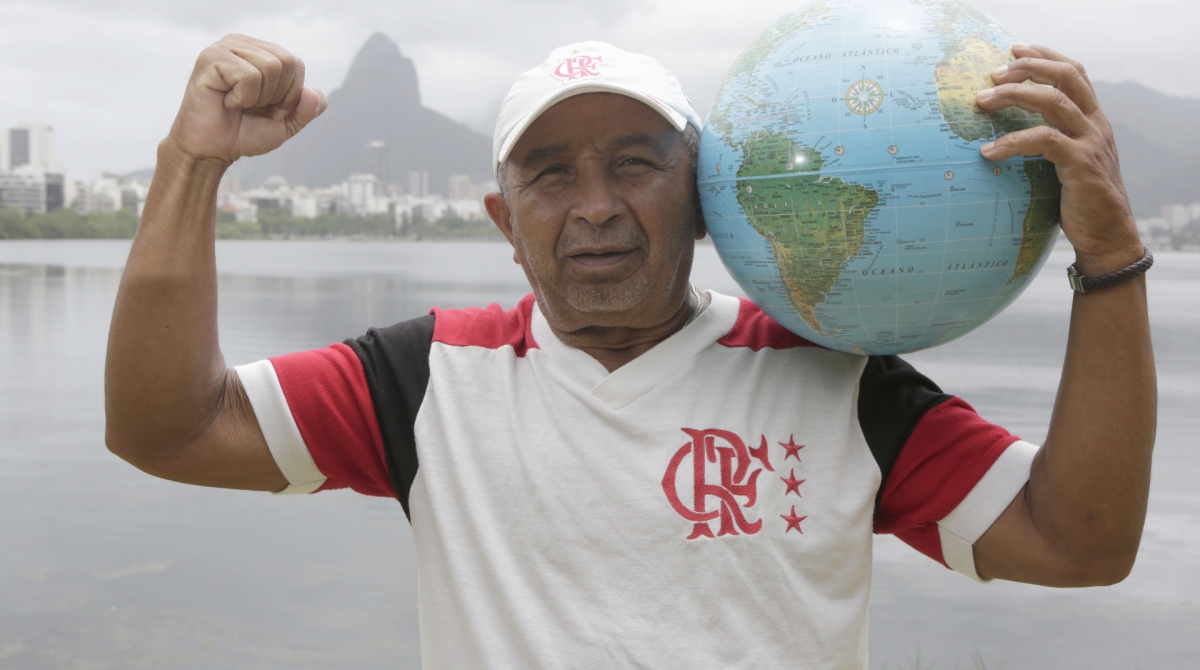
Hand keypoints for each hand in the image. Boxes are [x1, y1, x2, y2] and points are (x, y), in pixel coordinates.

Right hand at [166, 34, 327, 164]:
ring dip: (258, 97)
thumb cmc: (244, 133)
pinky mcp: (210, 59)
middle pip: (286, 62)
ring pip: (270, 67)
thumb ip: (307, 109)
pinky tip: (226, 101)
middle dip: (277, 96)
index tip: (270, 110)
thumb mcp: (286, 123)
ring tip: (237, 103)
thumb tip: (314, 93)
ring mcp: (224, 48)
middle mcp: (241, 43)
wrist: (212, 150)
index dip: (291, 95)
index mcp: (259, 52)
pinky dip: (242, 98)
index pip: (296, 63)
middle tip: (252, 107)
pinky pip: (249, 77)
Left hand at [977, 44, 1142, 274]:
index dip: (1046, 56)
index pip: (1074, 72)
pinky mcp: (1080, 164)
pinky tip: (988, 152)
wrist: (1108, 236)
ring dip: (1014, 96)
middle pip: (1065, 76)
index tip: (1014, 49)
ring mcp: (1090, 142)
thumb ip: (1050, 142)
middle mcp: (1096, 124)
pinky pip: (1043, 141)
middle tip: (993, 74)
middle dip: (1027, 68)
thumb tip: (1004, 133)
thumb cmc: (1079, 201)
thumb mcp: (1067, 163)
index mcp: (1092, 119)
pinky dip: (1012, 142)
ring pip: (1053, 102)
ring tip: (982, 102)